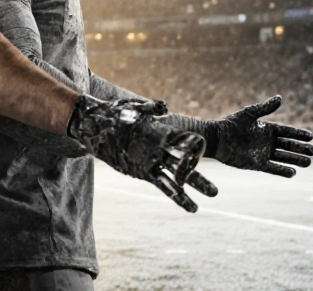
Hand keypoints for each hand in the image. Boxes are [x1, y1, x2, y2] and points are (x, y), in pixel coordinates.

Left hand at [69, 96, 217, 212]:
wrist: (98, 127)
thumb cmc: (115, 114)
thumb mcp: (132, 109)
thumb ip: (148, 108)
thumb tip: (163, 106)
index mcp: (163, 132)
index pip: (185, 141)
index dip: (194, 147)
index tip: (201, 153)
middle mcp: (162, 149)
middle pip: (187, 162)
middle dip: (200, 175)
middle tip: (215, 190)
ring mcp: (155, 161)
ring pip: (180, 176)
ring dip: (194, 186)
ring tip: (213, 195)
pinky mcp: (145, 172)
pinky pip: (164, 185)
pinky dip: (178, 196)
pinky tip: (191, 206)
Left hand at [212, 95, 312, 177]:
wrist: (218, 139)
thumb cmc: (232, 124)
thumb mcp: (250, 114)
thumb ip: (265, 108)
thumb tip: (280, 98)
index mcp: (266, 129)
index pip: (287, 132)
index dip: (298, 134)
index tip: (311, 136)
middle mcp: (267, 142)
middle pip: (288, 146)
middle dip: (301, 148)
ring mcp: (263, 153)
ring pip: (283, 158)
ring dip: (296, 160)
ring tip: (308, 162)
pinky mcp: (257, 164)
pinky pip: (272, 168)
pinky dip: (282, 170)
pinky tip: (293, 172)